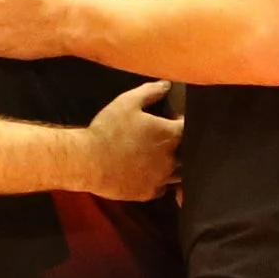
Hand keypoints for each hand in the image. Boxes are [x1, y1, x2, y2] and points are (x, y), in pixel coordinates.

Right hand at [80, 80, 181, 201]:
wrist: (87, 161)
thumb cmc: (108, 129)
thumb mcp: (127, 102)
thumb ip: (151, 92)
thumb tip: (167, 85)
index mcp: (170, 135)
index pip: (190, 127)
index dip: (184, 121)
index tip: (175, 118)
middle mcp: (172, 158)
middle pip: (189, 152)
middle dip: (183, 145)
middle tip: (167, 139)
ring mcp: (162, 178)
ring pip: (180, 173)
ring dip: (175, 164)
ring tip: (161, 157)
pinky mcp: (150, 192)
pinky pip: (163, 187)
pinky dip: (161, 180)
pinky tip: (150, 173)